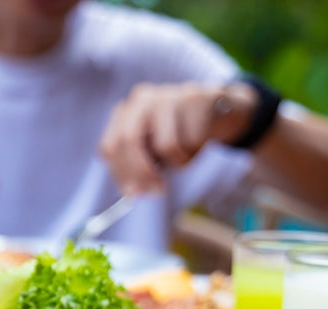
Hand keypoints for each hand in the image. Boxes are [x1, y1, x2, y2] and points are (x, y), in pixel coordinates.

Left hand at [98, 81, 256, 195]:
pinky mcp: (194, 97)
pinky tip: (200, 140)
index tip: (133, 193)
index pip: (110, 145)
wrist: (217, 109)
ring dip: (178, 162)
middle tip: (156, 191)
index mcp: (125, 112)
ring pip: (166, 145)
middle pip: (129, 140)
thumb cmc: (178, 134)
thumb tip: (132, 193)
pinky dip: (195, 151)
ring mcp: (167, 95)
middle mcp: (142, 99)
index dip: (120, 173)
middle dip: (142, 172)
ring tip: (185, 155)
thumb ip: (138, 165)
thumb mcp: (152, 147)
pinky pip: (192, 140)